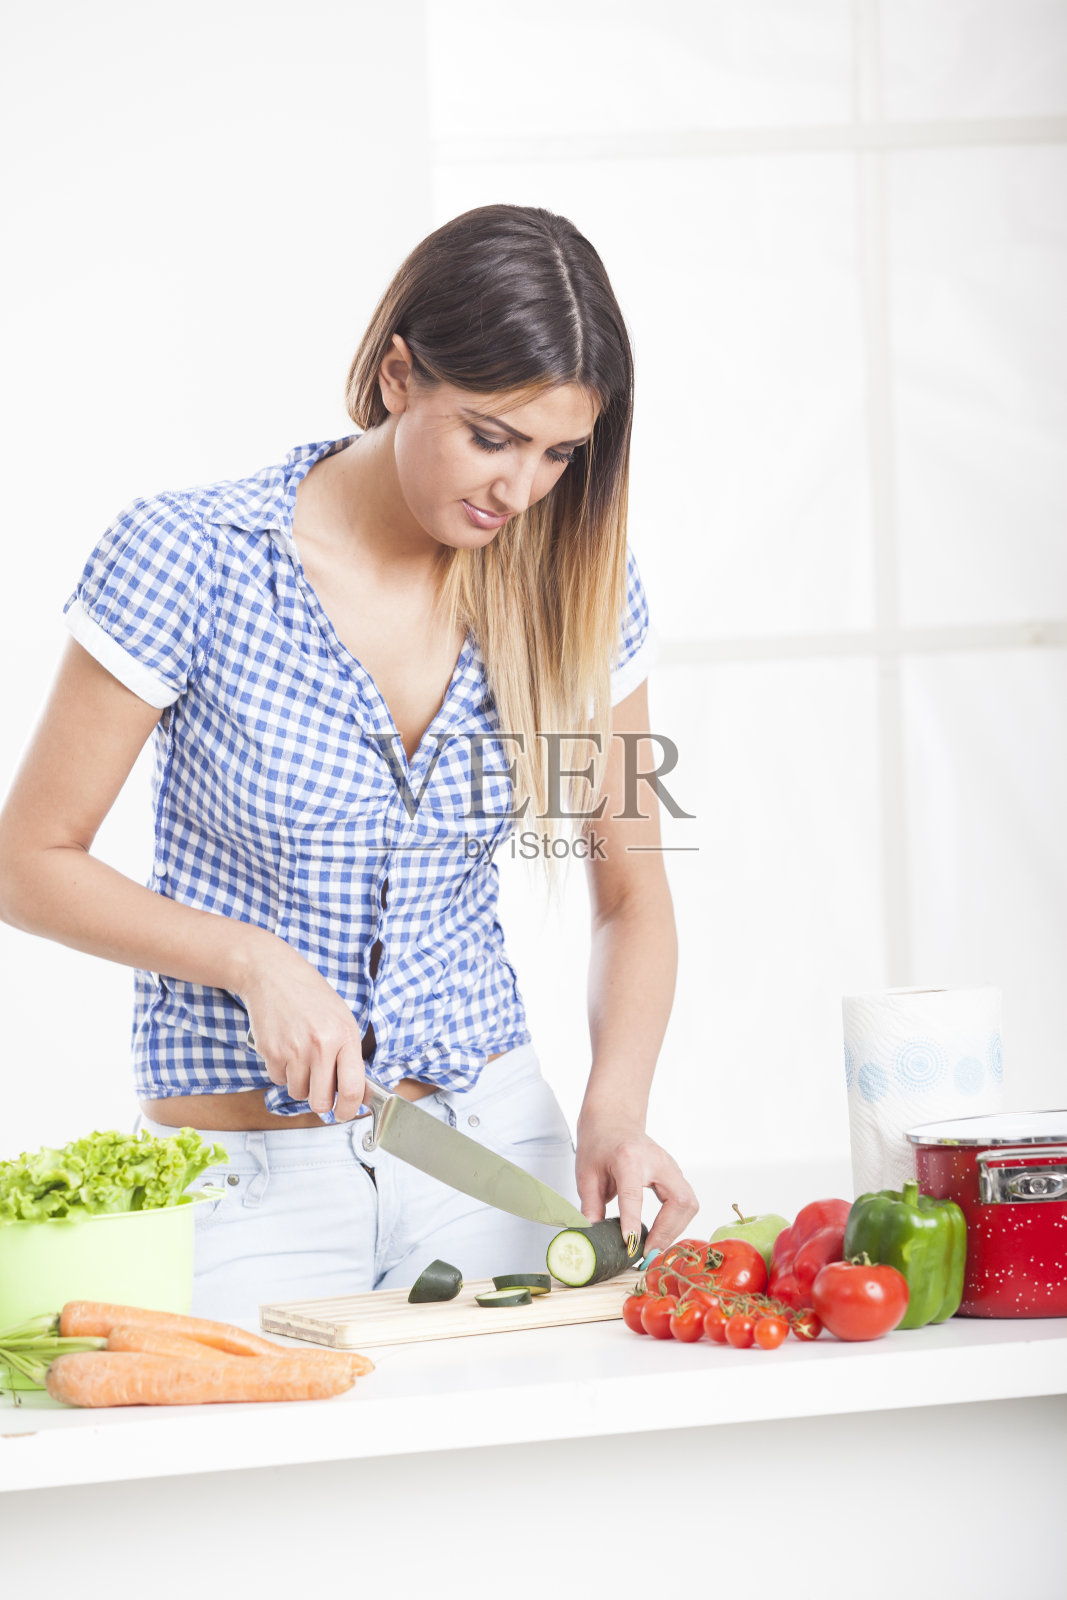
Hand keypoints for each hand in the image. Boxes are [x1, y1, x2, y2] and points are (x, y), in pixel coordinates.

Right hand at [238, 932, 365, 1119]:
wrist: (272, 974)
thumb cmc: (310, 995)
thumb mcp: (342, 1018)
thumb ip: (349, 1054)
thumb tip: (358, 1092)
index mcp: (344, 1036)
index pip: (353, 1089)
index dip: (350, 1110)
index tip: (346, 1113)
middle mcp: (321, 1045)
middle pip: (321, 1102)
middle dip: (321, 1101)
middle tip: (320, 1088)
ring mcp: (294, 1050)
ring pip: (298, 1093)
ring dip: (300, 1083)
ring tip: (301, 1056)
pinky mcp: (270, 1052)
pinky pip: (278, 1080)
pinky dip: (282, 1071)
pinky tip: (286, 1048)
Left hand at [574, 1117, 698, 1257]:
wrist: (613, 1120)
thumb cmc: (599, 1145)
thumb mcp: (586, 1175)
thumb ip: (590, 1207)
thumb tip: (593, 1238)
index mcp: (629, 1157)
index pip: (634, 1194)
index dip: (633, 1221)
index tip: (631, 1246)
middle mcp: (657, 1160)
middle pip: (678, 1200)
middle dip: (666, 1232)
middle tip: (648, 1253)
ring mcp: (671, 1166)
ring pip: (688, 1204)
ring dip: (674, 1230)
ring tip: (653, 1247)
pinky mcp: (676, 1174)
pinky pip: (686, 1203)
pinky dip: (676, 1223)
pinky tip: (660, 1234)